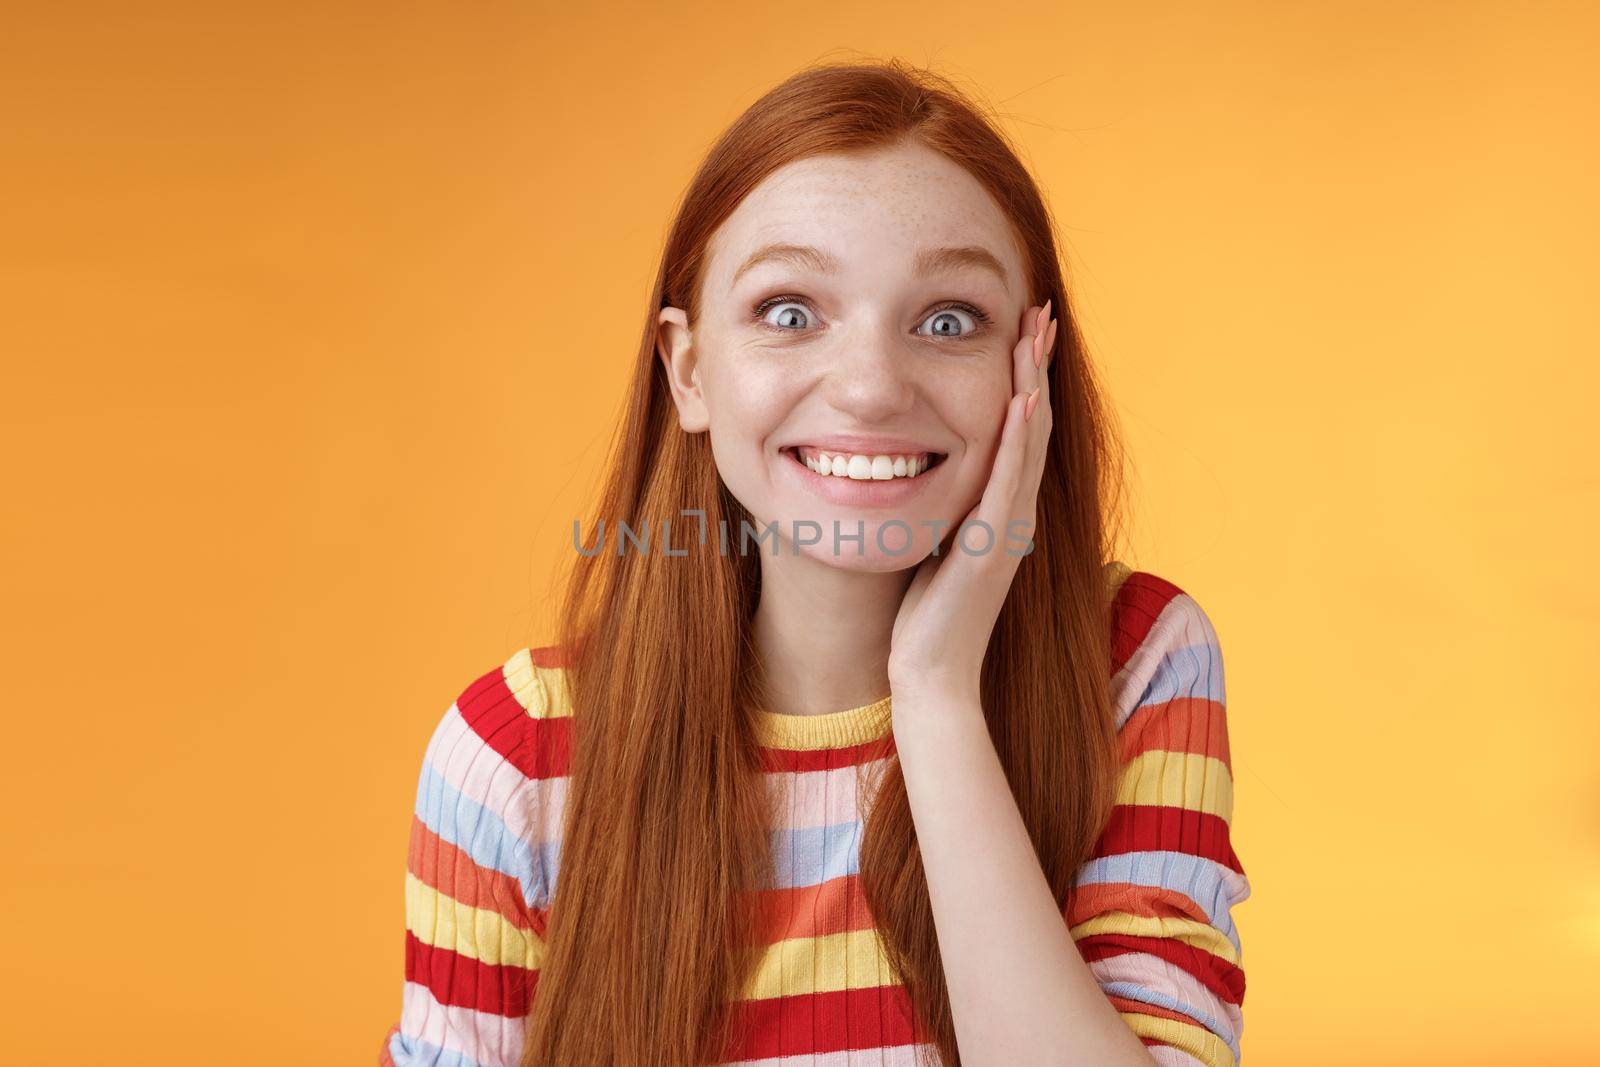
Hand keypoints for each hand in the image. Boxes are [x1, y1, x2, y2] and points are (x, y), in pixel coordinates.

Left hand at [888, 300, 1057, 702]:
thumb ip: (940, 506)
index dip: (1025, 377)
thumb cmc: (924, 617)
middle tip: (1042, 311)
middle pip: (1034, 422)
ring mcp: (1008, 527)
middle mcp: (1013, 511)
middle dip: (1036, 364)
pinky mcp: (993, 544)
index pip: (1019, 428)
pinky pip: (1008, 479)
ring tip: (1037, 333)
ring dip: (1034, 383)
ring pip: (1029, 441)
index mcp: (999, 508)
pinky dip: (1019, 437)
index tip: (1023, 330)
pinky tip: (1023, 399)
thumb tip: (912, 467)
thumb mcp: (933, 542)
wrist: (930, 674)